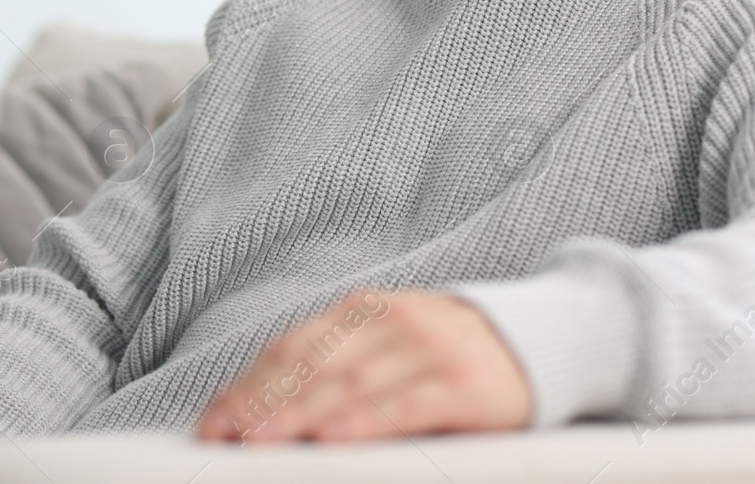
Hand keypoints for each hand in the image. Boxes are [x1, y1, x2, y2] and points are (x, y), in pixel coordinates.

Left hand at [195, 289, 531, 443]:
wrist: (543, 337)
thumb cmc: (447, 357)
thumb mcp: (389, 349)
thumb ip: (336, 369)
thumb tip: (261, 415)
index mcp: (363, 312)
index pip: (290, 349)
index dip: (246, 386)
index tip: (210, 425)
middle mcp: (392, 321)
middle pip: (311, 366)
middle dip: (261, 404)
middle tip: (223, 438)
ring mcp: (429, 348)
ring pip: (351, 385)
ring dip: (299, 415)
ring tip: (259, 441)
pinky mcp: (464, 382)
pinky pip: (408, 405)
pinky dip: (367, 422)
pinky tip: (335, 438)